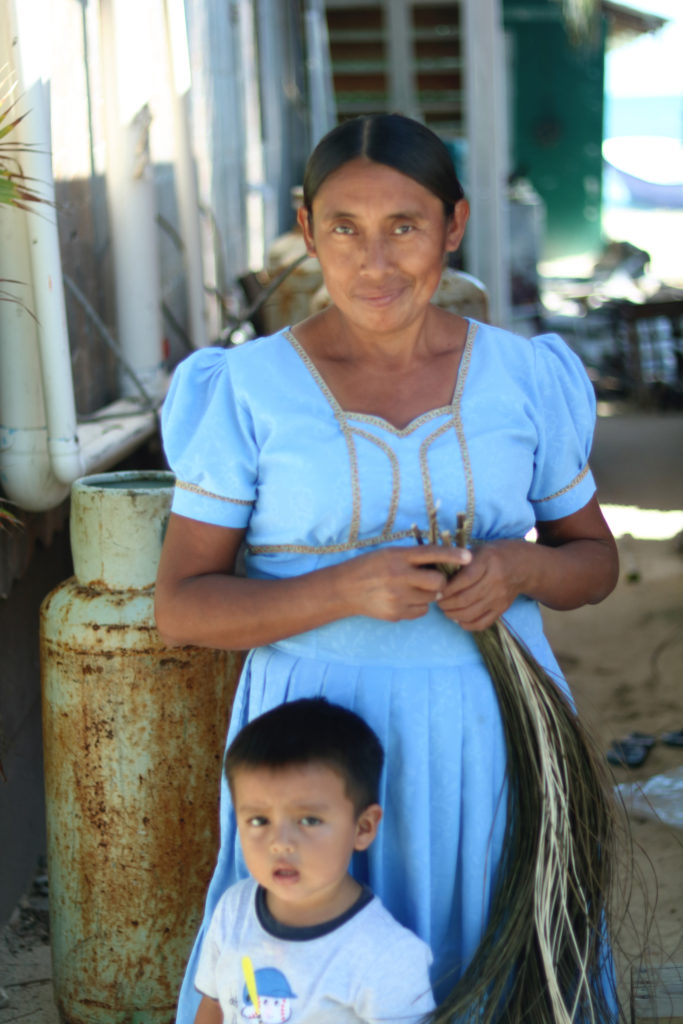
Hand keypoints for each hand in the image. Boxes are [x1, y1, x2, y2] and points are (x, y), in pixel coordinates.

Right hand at [339, 544, 471, 621]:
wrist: (344, 589)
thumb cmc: (370, 567)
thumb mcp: (388, 553)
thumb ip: (412, 557)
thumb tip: (442, 563)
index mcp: (398, 557)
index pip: (431, 554)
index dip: (452, 554)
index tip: (469, 556)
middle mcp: (399, 576)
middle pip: (437, 582)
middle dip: (439, 582)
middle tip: (431, 580)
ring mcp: (397, 598)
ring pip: (431, 599)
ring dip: (427, 594)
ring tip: (410, 589)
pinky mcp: (395, 614)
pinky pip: (421, 612)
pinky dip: (418, 606)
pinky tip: (403, 599)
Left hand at [436, 540, 525, 630]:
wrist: (521, 566)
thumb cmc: (491, 556)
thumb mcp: (476, 551)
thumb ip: (457, 561)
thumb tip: (434, 575)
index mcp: (487, 562)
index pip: (464, 579)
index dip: (446, 588)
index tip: (435, 589)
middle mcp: (495, 580)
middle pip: (465, 599)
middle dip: (446, 603)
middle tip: (437, 601)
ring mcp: (499, 597)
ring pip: (471, 613)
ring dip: (452, 614)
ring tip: (445, 609)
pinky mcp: (502, 609)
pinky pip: (482, 623)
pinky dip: (466, 624)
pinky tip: (458, 618)